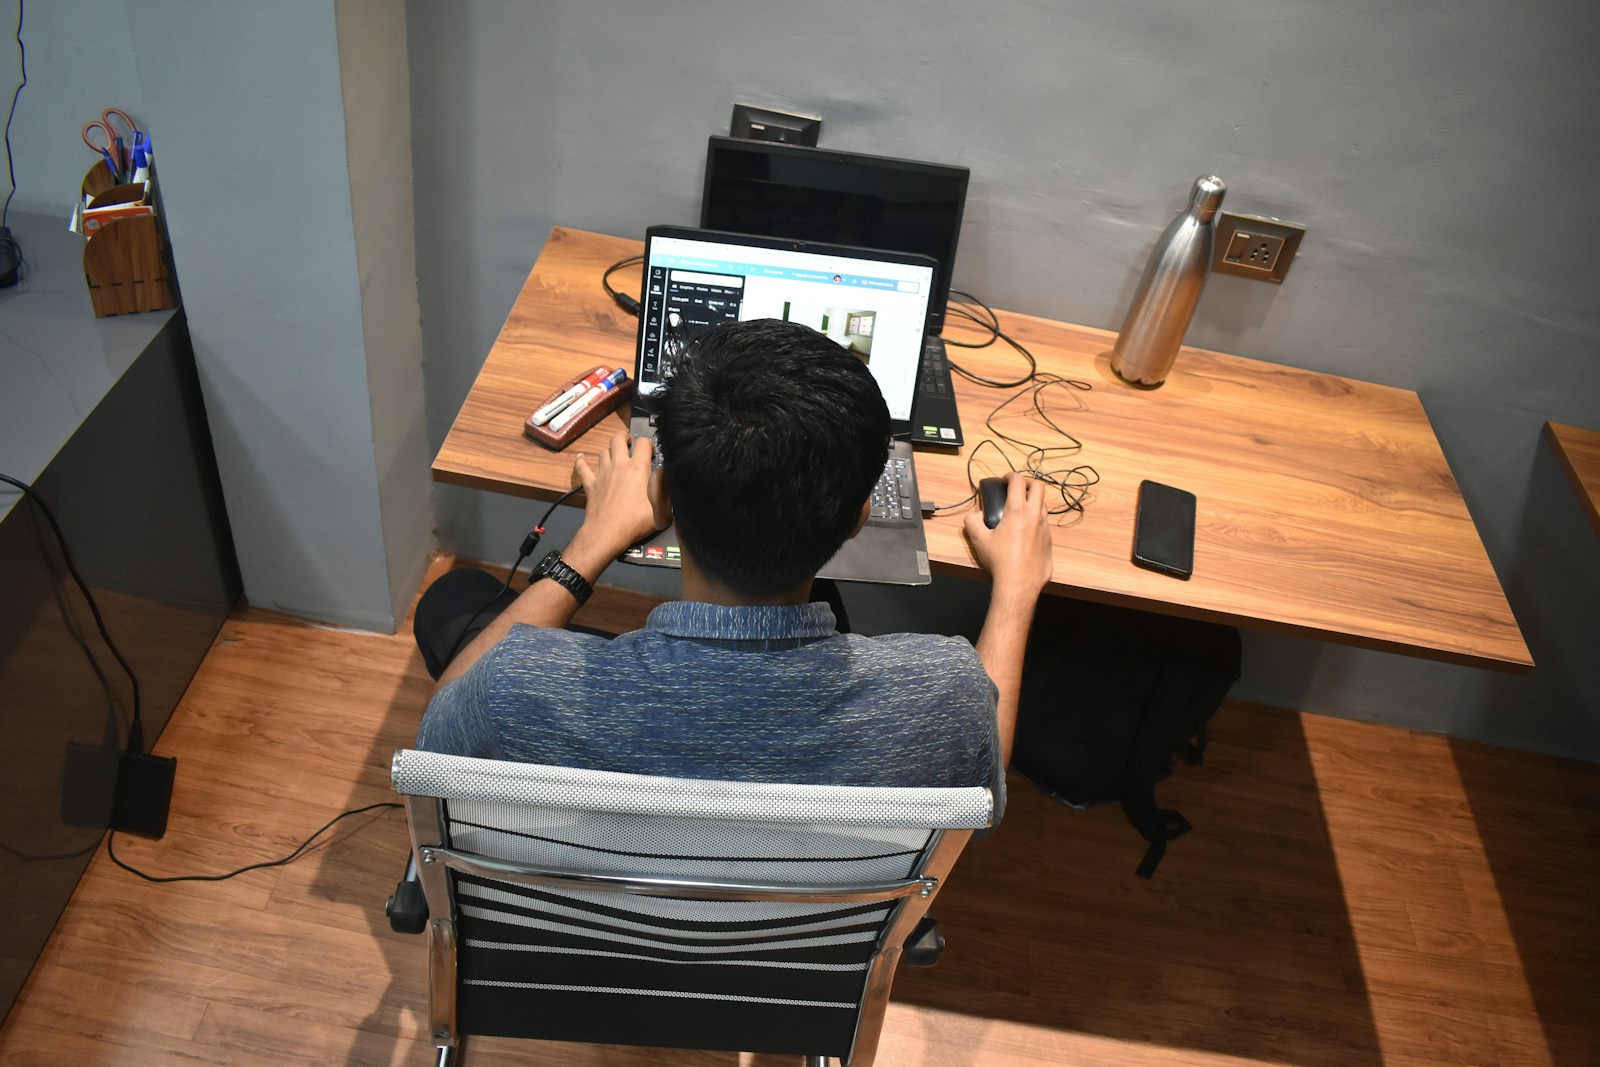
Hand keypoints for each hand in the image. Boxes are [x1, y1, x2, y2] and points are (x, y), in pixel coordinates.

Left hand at [569, 431, 664, 559]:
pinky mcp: (591, 484)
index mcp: (638, 469)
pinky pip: (583, 468)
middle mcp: (619, 466)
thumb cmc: (634, 522)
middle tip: (630, 444)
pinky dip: (582, 462)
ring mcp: (603, 474)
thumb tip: (665, 474)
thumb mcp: (660, 508)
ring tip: (615, 456)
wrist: (608, 533)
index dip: (649, 444)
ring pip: (604, 452)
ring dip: (610, 451)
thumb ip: (664, 488)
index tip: (652, 454)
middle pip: (618, 439)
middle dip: (625, 437)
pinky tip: (581, 458)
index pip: (644, 443)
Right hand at [963, 472, 1053, 597]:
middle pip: (1039, 486)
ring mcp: (1045, 528)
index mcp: (1017, 510)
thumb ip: (972, 522)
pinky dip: (1037, 520)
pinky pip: (1045, 523)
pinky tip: (1026, 531)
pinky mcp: (1050, 541)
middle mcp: (1035, 515)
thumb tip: (975, 516)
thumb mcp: (979, 540)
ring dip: (1033, 501)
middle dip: (1027, 483)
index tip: (1004, 480)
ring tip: (1021, 510)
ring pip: (1044, 505)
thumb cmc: (999, 560)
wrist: (1019, 583)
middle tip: (1016, 489)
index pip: (1018, 481)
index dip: (1010, 476)